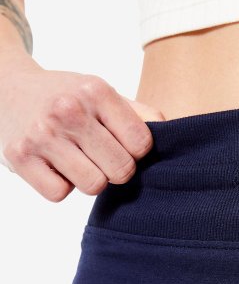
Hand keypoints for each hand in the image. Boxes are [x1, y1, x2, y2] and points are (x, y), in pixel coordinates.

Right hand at [0, 55, 164, 201]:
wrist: (7, 88)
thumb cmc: (69, 98)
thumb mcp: (105, 94)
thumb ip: (142, 115)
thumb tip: (176, 135)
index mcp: (96, 91)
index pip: (142, 144)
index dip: (136, 151)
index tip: (122, 144)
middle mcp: (67, 111)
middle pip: (121, 170)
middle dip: (116, 168)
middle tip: (100, 155)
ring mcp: (41, 135)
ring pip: (94, 186)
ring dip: (90, 179)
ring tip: (77, 159)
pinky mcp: (19, 158)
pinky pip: (59, 195)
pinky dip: (61, 186)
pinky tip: (55, 165)